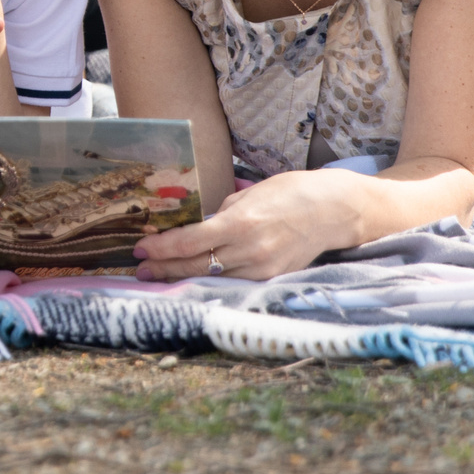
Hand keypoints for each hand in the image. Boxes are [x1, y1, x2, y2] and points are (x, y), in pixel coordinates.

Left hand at [131, 169, 366, 280]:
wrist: (334, 210)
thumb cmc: (291, 192)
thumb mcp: (249, 195)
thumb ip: (222, 215)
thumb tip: (197, 227)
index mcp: (240, 224)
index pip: (189, 242)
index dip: (161, 248)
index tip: (140, 248)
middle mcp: (249, 251)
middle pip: (195, 265)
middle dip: (164, 268)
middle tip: (140, 269)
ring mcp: (262, 269)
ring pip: (211, 277)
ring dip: (182, 276)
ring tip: (158, 275)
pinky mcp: (271, 278)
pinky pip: (233, 281)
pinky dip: (210, 279)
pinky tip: (193, 277)